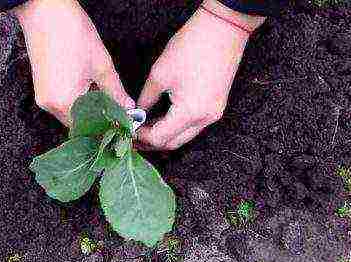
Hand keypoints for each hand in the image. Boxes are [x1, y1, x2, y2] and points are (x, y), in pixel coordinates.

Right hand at [10, 0, 134, 125]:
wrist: (44, 10)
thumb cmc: (71, 33)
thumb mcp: (101, 64)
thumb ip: (116, 91)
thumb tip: (127, 107)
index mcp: (65, 102)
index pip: (90, 127)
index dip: (107, 126)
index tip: (122, 123)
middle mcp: (50, 105)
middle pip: (79, 123)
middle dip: (98, 118)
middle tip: (117, 110)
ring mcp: (43, 97)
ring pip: (70, 113)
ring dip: (88, 108)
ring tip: (104, 95)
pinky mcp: (41, 88)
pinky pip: (62, 103)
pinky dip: (76, 100)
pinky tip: (88, 87)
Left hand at [135, 0, 265, 150]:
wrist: (223, 29)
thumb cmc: (191, 47)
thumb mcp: (159, 75)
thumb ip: (145, 100)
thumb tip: (136, 114)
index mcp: (190, 113)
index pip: (159, 138)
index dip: (141, 136)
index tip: (128, 129)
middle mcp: (204, 120)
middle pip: (173, 143)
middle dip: (151, 142)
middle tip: (133, 135)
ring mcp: (213, 115)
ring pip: (184, 137)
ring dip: (164, 135)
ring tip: (144, 128)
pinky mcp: (215, 107)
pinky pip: (193, 126)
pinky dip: (176, 126)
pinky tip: (161, 119)